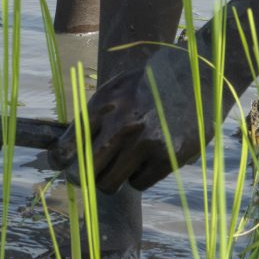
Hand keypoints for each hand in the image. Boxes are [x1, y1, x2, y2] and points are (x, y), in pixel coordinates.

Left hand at [53, 45, 207, 191]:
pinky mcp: (166, 157)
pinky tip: (147, 162)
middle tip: (91, 175)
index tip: (61, 165)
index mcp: (102, 105)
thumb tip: (68, 146)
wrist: (198, 74)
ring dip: (112, 180)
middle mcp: (119, 125)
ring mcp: (142, 143)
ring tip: (122, 167)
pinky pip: (138, 184)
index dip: (61, 160)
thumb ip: (95, 114)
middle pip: (84, 172)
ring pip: (108, 184)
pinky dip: (139, 178)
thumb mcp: (118, 87)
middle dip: (83, 177)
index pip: (68, 146)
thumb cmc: (154, 82)